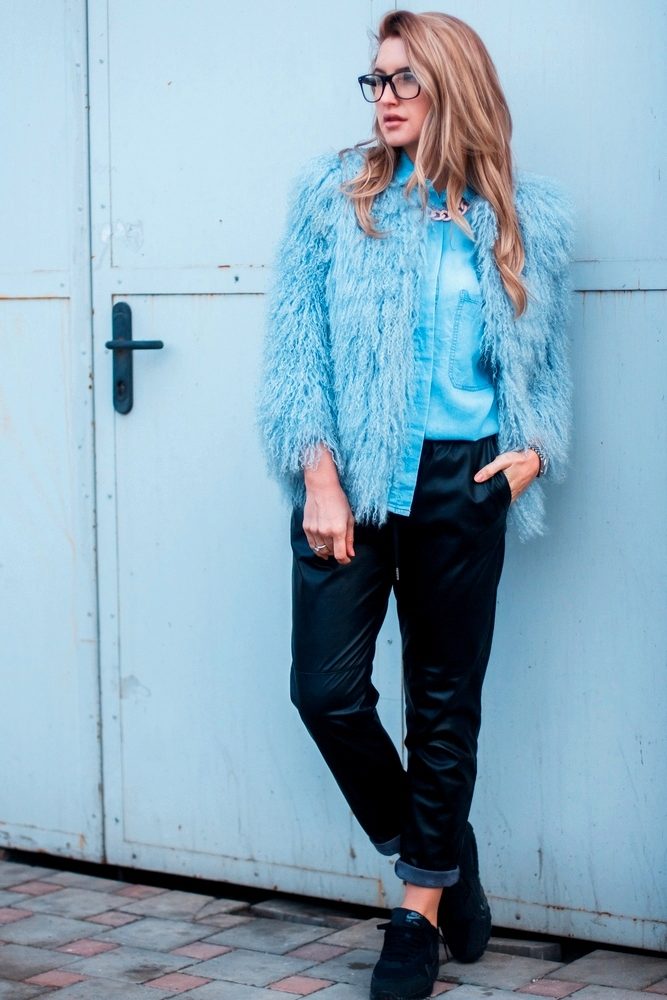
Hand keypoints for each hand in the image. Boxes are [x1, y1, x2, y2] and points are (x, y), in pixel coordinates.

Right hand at [303, 448, 354, 563]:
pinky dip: (317, 548)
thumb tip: (351, 554)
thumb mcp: (350, 519)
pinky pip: (311, 545)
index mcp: (338, 530)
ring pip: (320, 550)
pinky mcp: (306, 528)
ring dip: (327, 551)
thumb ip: (350, 538)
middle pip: (331, 552)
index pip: (340, 555)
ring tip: (332, 547)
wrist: (322, 488)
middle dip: (337, 553)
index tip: (347, 559)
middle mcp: (325, 532)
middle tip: (341, 548)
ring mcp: (314, 530)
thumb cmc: (338, 500)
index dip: (344, 560)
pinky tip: (322, 546)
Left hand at [473, 448, 539, 502]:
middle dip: (489, 500)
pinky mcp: (519, 491)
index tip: (477, 498)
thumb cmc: (519, 459)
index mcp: (506, 485)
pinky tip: (498, 497)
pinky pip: (510, 499)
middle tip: (480, 499)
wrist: (535, 460)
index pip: (492, 496)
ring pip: (504, 500)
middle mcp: (512, 491)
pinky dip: (504, 499)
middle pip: (498, 499)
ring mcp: (516, 493)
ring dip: (497, 500)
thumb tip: (477, 479)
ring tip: (487, 499)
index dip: (484, 498)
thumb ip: (490, 469)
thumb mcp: (502, 461)